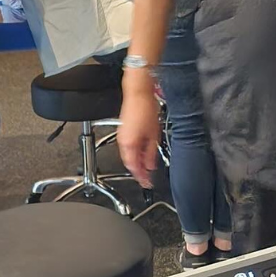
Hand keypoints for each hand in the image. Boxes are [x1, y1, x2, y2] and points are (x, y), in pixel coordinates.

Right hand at [118, 72, 160, 188]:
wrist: (138, 93)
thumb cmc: (145, 109)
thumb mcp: (154, 135)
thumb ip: (151, 153)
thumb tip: (151, 165)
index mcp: (129, 146)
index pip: (134, 168)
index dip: (141, 178)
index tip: (147, 183)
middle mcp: (123, 143)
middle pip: (130, 164)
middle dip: (138, 172)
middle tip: (146, 178)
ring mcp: (121, 137)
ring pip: (128, 156)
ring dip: (137, 163)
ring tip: (146, 168)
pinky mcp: (123, 132)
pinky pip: (127, 148)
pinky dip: (134, 154)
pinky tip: (141, 154)